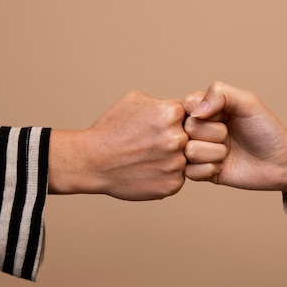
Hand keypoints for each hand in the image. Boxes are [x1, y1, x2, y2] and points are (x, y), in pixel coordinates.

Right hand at [48, 90, 187, 199]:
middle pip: (195, 138)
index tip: (165, 126)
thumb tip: (186, 107)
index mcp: (172, 113)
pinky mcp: (172, 185)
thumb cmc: (111, 129)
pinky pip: (179, 177)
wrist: (91, 161)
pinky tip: (148, 170)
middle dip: (180, 140)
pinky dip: (166, 175)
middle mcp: (178, 138)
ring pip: (189, 159)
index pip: (195, 115)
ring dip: (174, 158)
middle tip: (157, 144)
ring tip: (150, 157)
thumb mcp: (135, 101)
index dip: (181, 121)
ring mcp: (176, 164)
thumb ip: (165, 103)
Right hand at [183, 82, 286, 195]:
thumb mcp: (248, 102)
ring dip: (215, 153)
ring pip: (188, 151)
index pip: (186, 104)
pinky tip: (222, 166)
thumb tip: (195, 110)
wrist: (280, 162)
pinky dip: (210, 169)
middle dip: (215, 133)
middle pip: (188, 128)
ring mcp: (198, 151)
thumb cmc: (266, 129)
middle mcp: (198, 129)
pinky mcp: (200, 172)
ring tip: (228, 152)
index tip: (224, 116)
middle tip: (229, 135)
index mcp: (205, 109)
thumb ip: (220, 93)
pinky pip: (190, 172)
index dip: (206, 113)